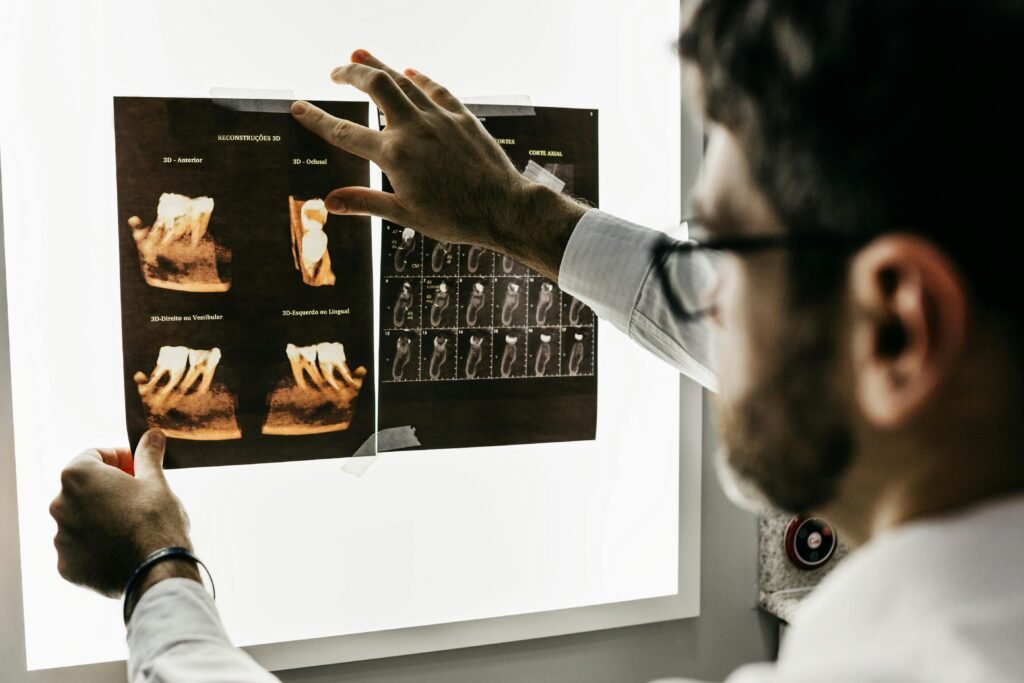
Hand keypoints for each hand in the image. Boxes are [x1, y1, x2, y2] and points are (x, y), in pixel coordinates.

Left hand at [50, 429, 194, 597]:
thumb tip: (153, 435)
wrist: (157, 572)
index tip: (138, 468)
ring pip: (82, 518)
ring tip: (133, 525)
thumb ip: (148, 456)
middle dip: (109, 488)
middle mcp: (60, 504)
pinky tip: (122, 547)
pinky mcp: (67, 565)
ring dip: (102, 516)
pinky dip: (97, 543)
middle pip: (85, 488)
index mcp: (78, 476)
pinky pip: (80, 547)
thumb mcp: (156, 481)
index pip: (94, 455)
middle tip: (139, 495)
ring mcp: (60, 537)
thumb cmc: (156, 521)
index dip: (120, 458)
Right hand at [290, 49, 586, 279]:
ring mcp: (440, 119)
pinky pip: (437, 90)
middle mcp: (414, 129)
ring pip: (404, 80)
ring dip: (379, 66)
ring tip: (359, 55)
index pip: (344, 132)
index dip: (317, 119)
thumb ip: (365, 203)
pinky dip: (420, 79)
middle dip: (349, 73)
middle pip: (374, 86)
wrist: (504, 208)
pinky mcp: (463, 117)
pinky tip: (411, 72)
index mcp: (394, 156)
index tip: (297, 107)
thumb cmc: (455, 219)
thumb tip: (328, 202)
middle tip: (334, 71)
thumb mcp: (406, 215)